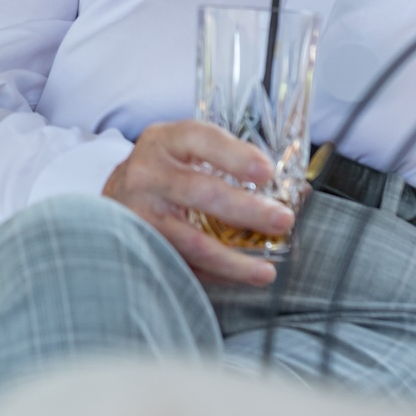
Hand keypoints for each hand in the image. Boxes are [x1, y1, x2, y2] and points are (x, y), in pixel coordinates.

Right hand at [102, 119, 293, 286]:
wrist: (117, 192)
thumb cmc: (166, 168)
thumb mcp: (186, 148)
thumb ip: (230, 160)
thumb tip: (297, 191)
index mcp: (165, 141)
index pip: (201, 139)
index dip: (235, 155)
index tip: (266, 172)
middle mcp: (148, 174)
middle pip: (200, 193)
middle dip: (246, 210)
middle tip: (282, 220)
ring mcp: (141, 213)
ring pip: (191, 241)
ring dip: (233, 260)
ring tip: (265, 272)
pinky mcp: (142, 246)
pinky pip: (184, 265)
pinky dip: (215, 274)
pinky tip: (238, 276)